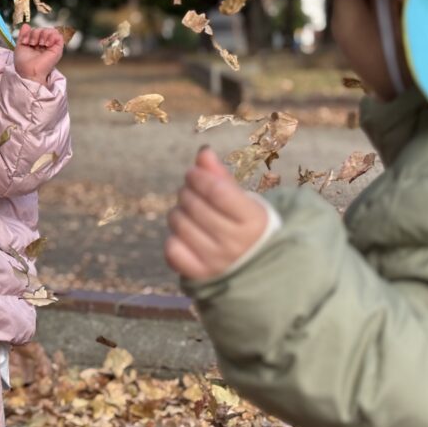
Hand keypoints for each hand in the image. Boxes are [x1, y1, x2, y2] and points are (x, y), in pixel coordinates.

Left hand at [14, 24, 63, 84]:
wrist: (28, 71)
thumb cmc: (23, 64)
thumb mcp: (20, 46)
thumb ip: (23, 35)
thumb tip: (26, 25)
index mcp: (37, 44)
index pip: (37, 31)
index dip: (30, 32)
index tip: (25, 41)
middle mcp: (45, 45)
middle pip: (43, 29)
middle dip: (36, 33)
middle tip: (32, 43)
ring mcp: (52, 47)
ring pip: (52, 31)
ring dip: (43, 34)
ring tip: (39, 43)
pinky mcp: (58, 49)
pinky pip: (59, 36)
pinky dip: (52, 36)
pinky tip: (45, 43)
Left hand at [164, 147, 268, 281]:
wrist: (255, 265)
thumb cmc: (245, 224)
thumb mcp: (241, 200)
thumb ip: (220, 176)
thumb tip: (203, 152)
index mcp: (253, 220)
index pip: (217, 192)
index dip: (199, 177)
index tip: (193, 173)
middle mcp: (235, 243)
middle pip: (194, 206)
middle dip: (186, 191)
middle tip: (190, 191)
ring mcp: (216, 261)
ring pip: (179, 225)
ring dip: (178, 211)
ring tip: (187, 211)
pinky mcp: (199, 274)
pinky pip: (172, 250)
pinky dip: (173, 238)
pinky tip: (183, 234)